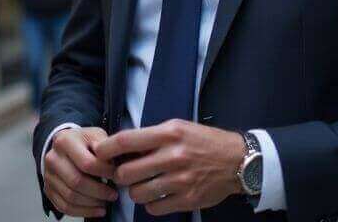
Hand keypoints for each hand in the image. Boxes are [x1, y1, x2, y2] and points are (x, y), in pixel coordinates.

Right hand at [42, 126, 116, 217]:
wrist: (64, 145)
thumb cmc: (84, 142)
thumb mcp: (96, 135)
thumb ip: (105, 148)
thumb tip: (115, 166)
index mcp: (65, 141)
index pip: (87, 163)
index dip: (105, 172)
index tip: (117, 175)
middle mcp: (52, 158)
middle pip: (76, 181)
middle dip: (99, 191)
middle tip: (113, 194)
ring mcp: (48, 175)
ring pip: (70, 197)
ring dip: (92, 203)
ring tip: (106, 201)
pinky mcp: (48, 189)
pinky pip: (64, 206)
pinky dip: (83, 211)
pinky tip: (97, 210)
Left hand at [94, 120, 244, 215]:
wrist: (238, 160)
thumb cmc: (204, 141)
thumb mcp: (178, 128)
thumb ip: (151, 137)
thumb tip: (121, 148)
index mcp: (168, 134)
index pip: (125, 141)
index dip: (106, 149)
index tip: (99, 154)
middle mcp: (173, 156)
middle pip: (126, 173)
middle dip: (120, 176)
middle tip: (125, 175)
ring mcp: (180, 180)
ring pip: (137, 194)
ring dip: (135, 192)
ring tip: (143, 186)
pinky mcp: (187, 199)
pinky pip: (154, 208)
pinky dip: (152, 204)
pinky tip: (158, 196)